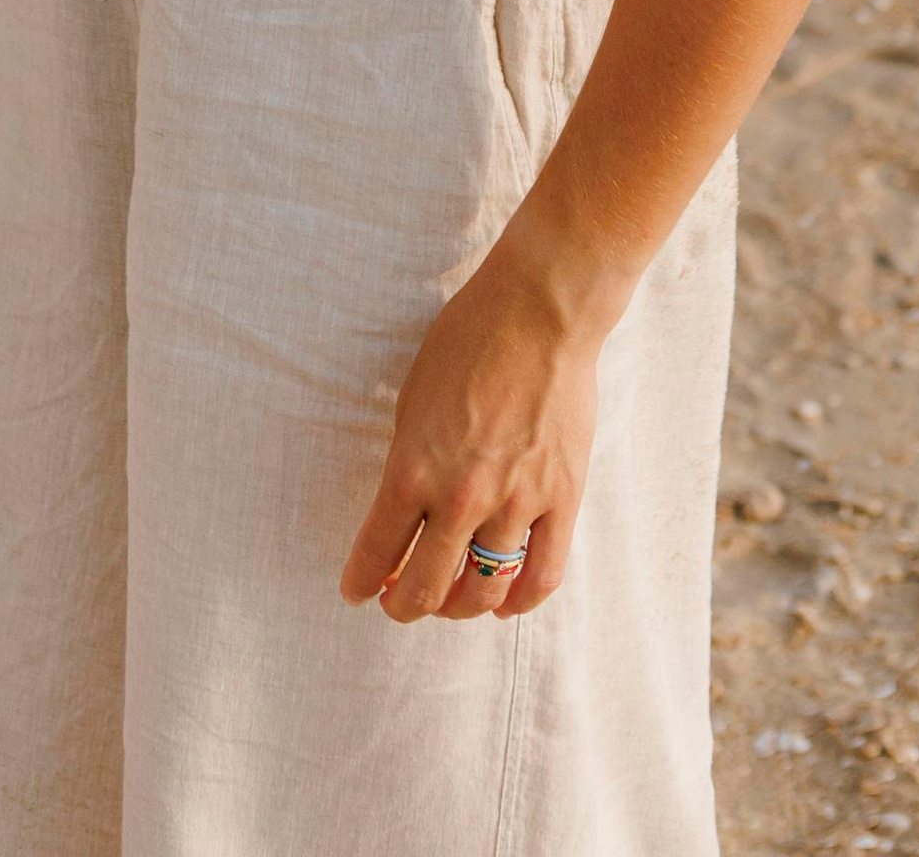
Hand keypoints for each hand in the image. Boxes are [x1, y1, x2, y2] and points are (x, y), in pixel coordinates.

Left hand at [339, 243, 603, 625]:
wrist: (537, 312)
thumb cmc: (468, 341)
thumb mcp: (414, 401)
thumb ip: (410, 464)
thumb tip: (407, 516)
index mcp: (413, 467)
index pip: (376, 552)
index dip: (361, 582)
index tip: (357, 591)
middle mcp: (460, 496)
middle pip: (426, 588)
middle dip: (404, 605)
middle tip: (399, 602)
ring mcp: (515, 502)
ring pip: (482, 591)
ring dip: (459, 607)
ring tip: (452, 601)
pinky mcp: (561, 499)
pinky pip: (541, 577)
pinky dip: (519, 601)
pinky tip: (505, 600)